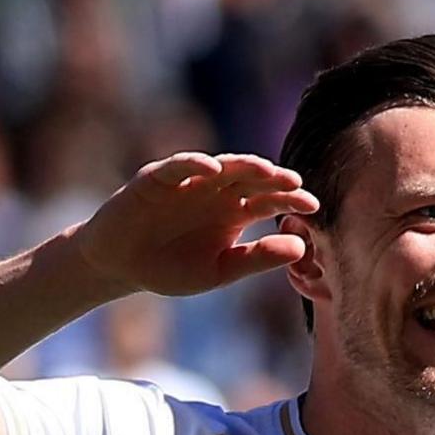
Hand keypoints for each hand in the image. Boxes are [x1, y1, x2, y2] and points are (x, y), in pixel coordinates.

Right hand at [71, 152, 318, 297]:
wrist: (120, 267)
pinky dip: (196, 164)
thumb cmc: (171, 269)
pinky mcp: (158, 177)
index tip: (313, 207)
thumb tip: (301, 249)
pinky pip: (180, 166)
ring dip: (244, 166)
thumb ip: (256, 259)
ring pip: (223, 166)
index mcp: (236, 213)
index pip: (271, 201)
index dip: (291, 201)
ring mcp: (189, 182)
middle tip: (296, 183)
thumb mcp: (219, 271)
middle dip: (275, 180)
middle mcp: (217, 192)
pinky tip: (214, 170)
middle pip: (253, 179)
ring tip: (267, 171)